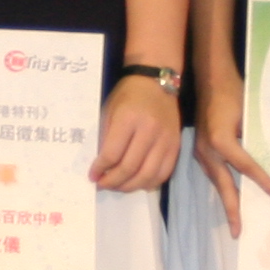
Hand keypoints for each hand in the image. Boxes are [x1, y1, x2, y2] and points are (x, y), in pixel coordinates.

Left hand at [92, 75, 181, 193]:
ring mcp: (165, 140)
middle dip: (113, 182)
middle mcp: (149, 130)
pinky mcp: (176, 146)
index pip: (112, 154)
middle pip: (130, 168)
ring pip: (147, 175)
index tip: (92, 176)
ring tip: (118, 186)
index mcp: (128, 119)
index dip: (100, 170)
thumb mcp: (110, 111)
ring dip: (130, 186)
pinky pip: (163, 173)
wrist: (156, 83)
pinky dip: (149, 183)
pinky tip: (137, 182)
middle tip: (103, 184)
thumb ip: (106, 138)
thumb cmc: (128, 96)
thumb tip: (102, 167)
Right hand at [193, 73, 269, 234]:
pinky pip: (215, 173)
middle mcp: (208, 151)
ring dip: (228, 200)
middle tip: (238, 232)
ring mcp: (202, 152)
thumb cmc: (233, 93)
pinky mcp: (201, 151)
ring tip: (237, 220)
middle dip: (232, 210)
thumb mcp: (249, 114)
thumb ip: (256, 138)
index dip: (263, 183)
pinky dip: (224, 186)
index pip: (246, 167)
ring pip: (217, 182)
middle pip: (223, 186)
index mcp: (220, 140)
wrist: (211, 80)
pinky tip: (233, 195)